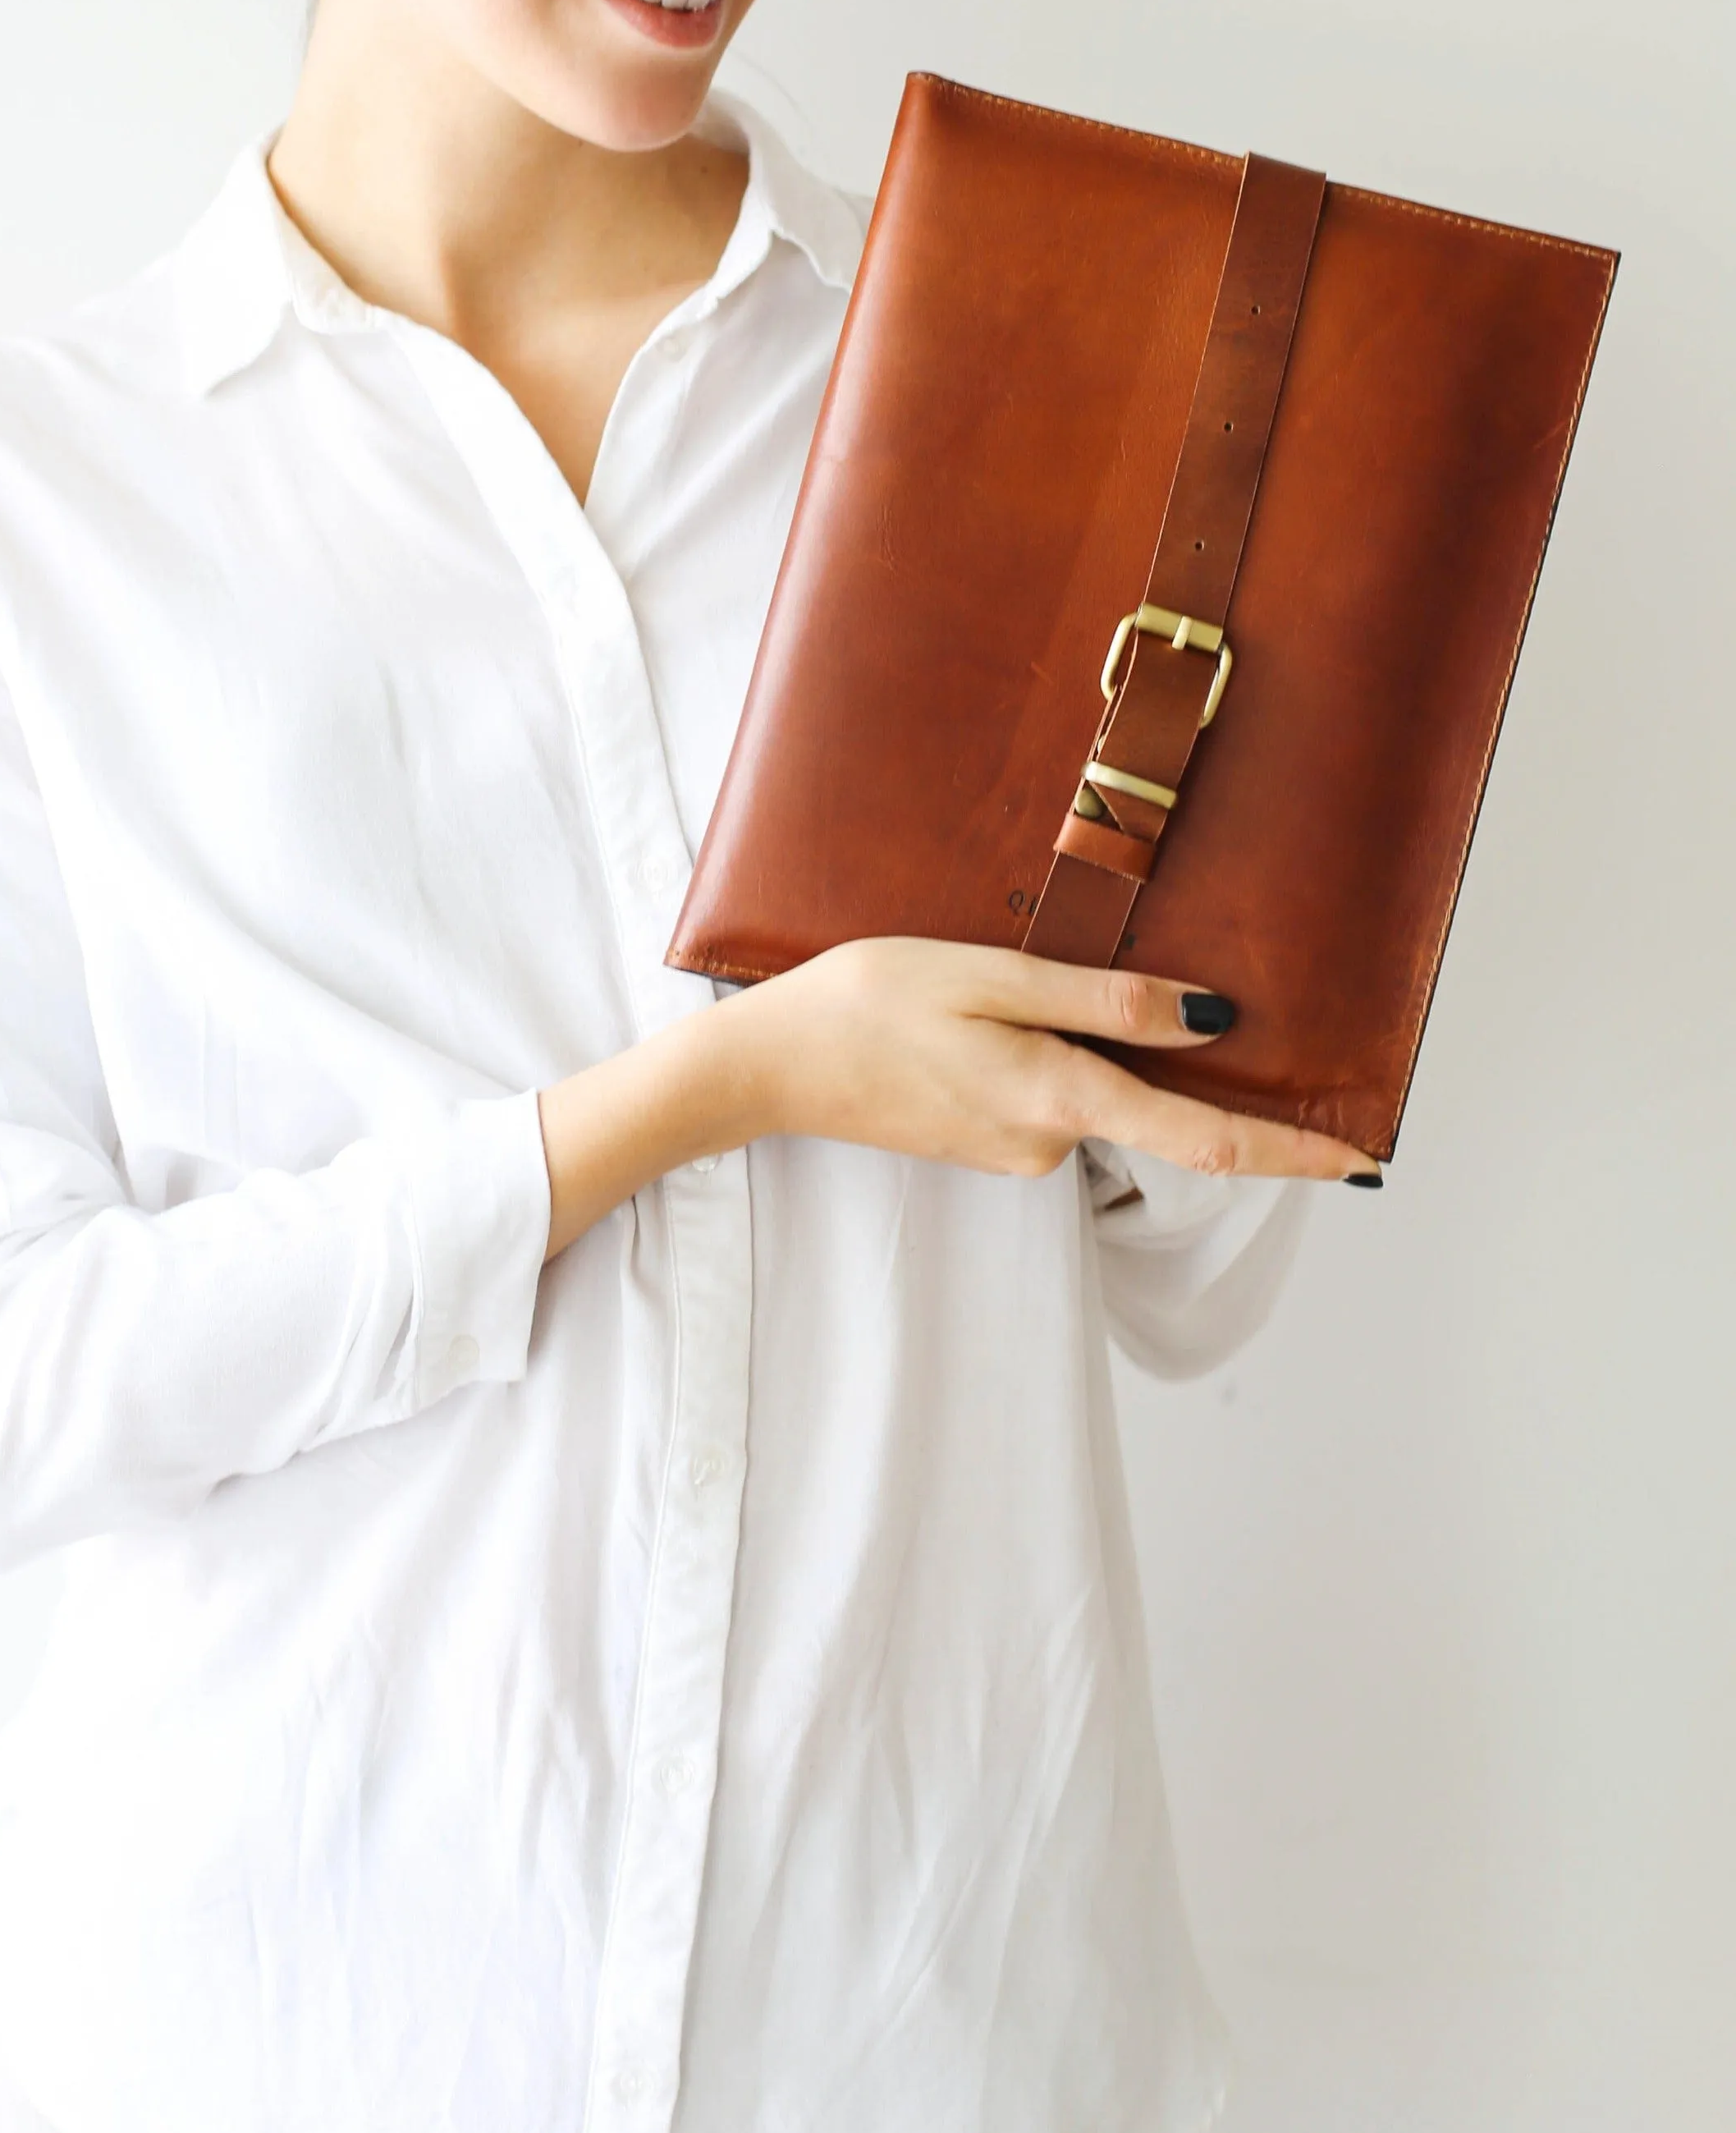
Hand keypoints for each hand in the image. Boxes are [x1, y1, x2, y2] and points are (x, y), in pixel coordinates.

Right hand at [735, 935, 1376, 1185]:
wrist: (768, 1064)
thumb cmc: (870, 1001)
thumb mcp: (993, 975)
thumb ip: (1106, 1003)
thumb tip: (1215, 1021)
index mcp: (1061, 1096)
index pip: (1207, 1141)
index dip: (1292, 1151)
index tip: (1364, 1156)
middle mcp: (1050, 1141)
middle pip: (1153, 1109)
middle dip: (1179, 1066)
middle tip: (1182, 993)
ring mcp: (1017, 1150)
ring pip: (1096, 1097)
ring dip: (1093, 1052)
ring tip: (1019, 984)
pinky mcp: (987, 1141)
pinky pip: (1054, 1099)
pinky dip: (1052, 1061)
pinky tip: (989, 1016)